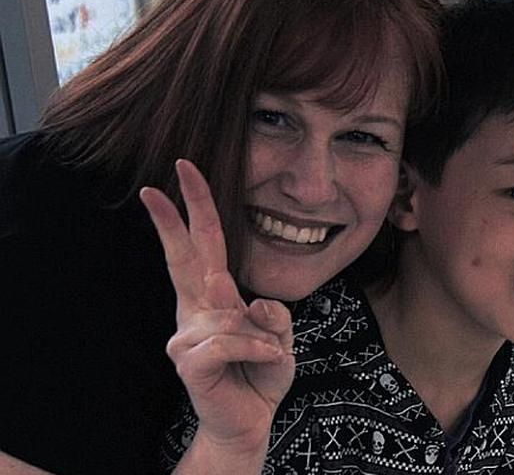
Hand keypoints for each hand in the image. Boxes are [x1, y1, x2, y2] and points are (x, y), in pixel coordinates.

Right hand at [140, 160, 293, 460]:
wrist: (250, 420)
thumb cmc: (261, 373)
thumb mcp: (279, 336)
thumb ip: (271, 314)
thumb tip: (244, 301)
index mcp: (214, 296)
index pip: (204, 245)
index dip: (195, 208)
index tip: (182, 171)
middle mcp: (195, 311)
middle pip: (184, 258)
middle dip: (173, 219)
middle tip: (156, 185)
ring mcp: (187, 336)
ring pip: (231, 313)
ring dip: (262, 335)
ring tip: (267, 355)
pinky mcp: (190, 362)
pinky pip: (233, 341)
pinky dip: (259, 351)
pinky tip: (267, 361)